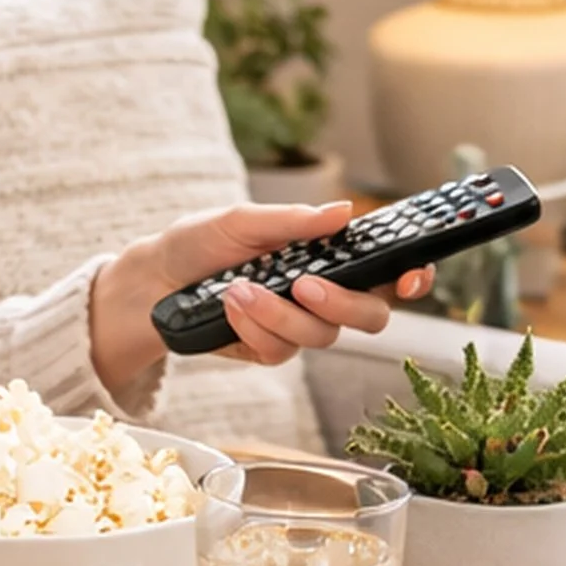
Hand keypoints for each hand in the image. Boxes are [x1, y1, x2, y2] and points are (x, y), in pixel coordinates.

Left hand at [89, 203, 439, 394]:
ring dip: (279, 314)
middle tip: (305, 284)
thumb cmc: (200, 242)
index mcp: (329, 255)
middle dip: (342, 303)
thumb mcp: (241, 221)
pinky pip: (281, 351)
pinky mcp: (269, 350)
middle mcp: (324, 293)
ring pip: (321, 336)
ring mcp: (299, 325)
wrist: (154, 282)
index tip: (411, 276)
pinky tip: (231, 307)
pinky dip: (255, 328)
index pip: (386, 270)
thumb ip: (291, 221)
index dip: (411, 276)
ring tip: (240, 289)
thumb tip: (341, 213)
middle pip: (370, 316)